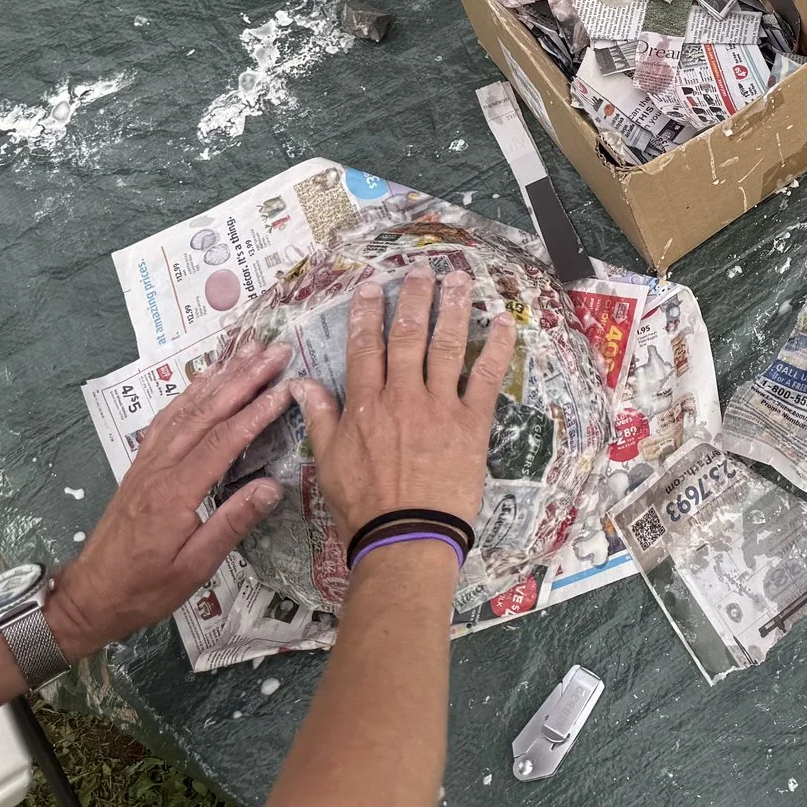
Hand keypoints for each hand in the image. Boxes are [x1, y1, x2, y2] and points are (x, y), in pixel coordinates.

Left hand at [43, 336, 294, 660]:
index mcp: (175, 492)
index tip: (286, 388)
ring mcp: (146, 464)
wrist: (88, 596)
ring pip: (185, 409)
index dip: (256, 412)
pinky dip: (187, 395)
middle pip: (206, 413)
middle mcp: (159, 468)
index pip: (223, 441)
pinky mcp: (139, 467)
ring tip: (246, 352)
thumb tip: (272, 486)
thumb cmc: (144, 589)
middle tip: (275, 352)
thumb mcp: (194, 568)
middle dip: (243, 379)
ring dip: (218, 378)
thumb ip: (232, 524)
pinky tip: (203, 382)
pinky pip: (165, 420)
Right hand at [291, 266, 511, 543]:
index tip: (372, 286)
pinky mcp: (472, 424)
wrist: (405, 537)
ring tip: (460, 279)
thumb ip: (319, 417)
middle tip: (421, 269)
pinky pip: (487, 378)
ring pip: (448, 346)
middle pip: (409, 335)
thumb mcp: (328, 462)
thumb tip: (300, 383)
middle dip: (414, 297)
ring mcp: (440, 407)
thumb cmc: (363, 506)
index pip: (365, 347)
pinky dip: (498, 349)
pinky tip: (506, 323)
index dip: (368, 313)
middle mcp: (403, 396)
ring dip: (455, 308)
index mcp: (365, 405)